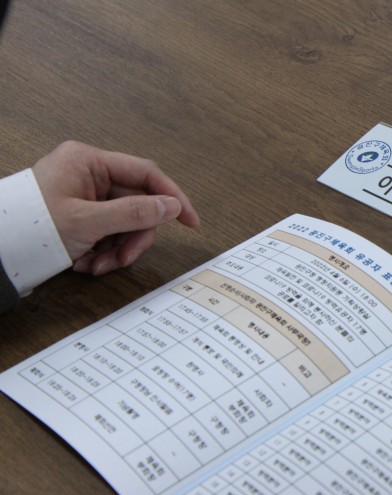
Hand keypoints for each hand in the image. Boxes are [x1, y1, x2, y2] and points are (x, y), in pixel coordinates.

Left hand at [32, 141, 199, 275]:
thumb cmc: (32, 227)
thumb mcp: (89, 222)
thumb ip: (135, 213)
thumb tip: (172, 206)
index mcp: (89, 162)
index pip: (146, 173)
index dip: (172, 197)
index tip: (190, 222)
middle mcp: (88, 174)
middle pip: (136, 204)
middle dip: (133, 236)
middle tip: (124, 259)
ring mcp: (83, 195)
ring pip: (124, 223)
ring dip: (117, 249)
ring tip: (98, 266)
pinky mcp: (79, 215)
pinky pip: (107, 232)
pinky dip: (102, 251)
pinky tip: (86, 262)